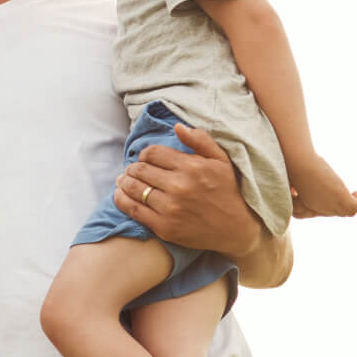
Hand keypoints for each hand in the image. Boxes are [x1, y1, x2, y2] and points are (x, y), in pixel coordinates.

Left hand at [114, 123, 260, 257]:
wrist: (236, 229)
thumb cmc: (228, 191)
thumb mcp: (221, 160)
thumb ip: (200, 140)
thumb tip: (177, 127)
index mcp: (191, 167)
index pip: (153, 153)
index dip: (145, 154)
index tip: (146, 158)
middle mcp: (179, 187)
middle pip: (140, 170)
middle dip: (133, 167)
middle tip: (132, 169)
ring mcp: (170, 208)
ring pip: (134, 188)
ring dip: (124, 181)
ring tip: (124, 180)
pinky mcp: (164, 227)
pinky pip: (134, 210)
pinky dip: (122, 199)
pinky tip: (120, 194)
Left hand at [288, 155, 356, 217]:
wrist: (300, 166)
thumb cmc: (295, 167)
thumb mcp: (298, 175)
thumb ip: (298, 180)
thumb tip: (298, 180)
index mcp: (309, 204)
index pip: (323, 210)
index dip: (331, 205)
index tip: (335, 196)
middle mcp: (321, 208)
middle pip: (337, 212)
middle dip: (344, 205)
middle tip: (350, 195)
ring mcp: (332, 204)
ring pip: (348, 212)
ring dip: (353, 204)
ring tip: (355, 194)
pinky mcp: (342, 198)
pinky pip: (356, 207)